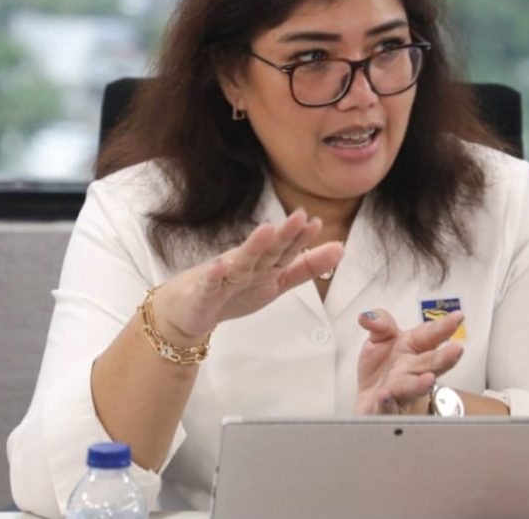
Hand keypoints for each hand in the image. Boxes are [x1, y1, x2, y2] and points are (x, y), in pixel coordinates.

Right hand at [152, 209, 343, 342]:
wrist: (188, 311)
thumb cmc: (232, 292)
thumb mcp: (276, 282)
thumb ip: (306, 266)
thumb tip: (340, 247)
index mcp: (264, 265)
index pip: (286, 250)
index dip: (301, 238)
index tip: (316, 223)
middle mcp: (246, 266)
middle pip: (267, 251)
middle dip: (284, 235)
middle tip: (299, 216)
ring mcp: (223, 278)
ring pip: (241, 262)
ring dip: (253, 246)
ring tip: (267, 231)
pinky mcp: (203, 293)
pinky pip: (209, 285)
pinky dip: (214, 276)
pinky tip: (219, 267)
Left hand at [353, 308, 464, 414]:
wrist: (368, 400)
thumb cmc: (381, 369)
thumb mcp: (379, 338)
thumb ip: (380, 323)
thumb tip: (367, 317)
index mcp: (412, 348)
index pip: (429, 335)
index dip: (443, 327)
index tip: (458, 317)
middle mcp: (411, 370)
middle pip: (429, 364)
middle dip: (443, 358)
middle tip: (456, 350)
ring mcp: (400, 391)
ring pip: (412, 388)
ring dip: (420, 384)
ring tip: (428, 379)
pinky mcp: (385, 410)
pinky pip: (386, 409)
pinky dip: (387, 404)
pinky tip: (385, 397)